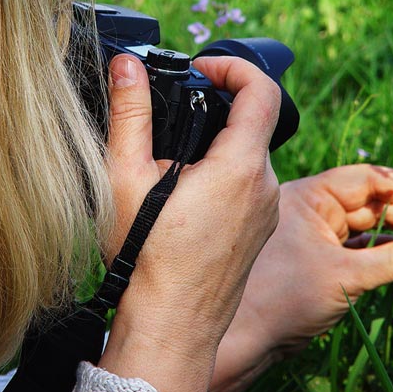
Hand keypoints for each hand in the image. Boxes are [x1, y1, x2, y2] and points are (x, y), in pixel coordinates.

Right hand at [98, 54, 281, 391]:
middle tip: (171, 117)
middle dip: (214, 108)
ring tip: (170, 165)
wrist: (172, 326)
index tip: (201, 68)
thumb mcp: (126, 176)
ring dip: (216, 145)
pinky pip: (248, 186)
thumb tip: (128, 65)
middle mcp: (264, 186)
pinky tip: (184, 198)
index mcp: (240, 166)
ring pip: (249, 156)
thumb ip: (130, 113)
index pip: (262, 89)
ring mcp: (266, 212)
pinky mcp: (258, 231)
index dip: (232, 65)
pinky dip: (222, 175)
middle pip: (252, 123)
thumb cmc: (148, 258)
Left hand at [209, 164, 392, 391]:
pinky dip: (382, 250)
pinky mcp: (318, 257)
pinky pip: (357, 245)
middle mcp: (311, 208)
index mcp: (309, 196)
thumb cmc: (287, 297)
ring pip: (365, 224)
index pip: (365, 178)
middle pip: (369, 200)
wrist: (249, 335)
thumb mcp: (347, 276)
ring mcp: (314, 233)